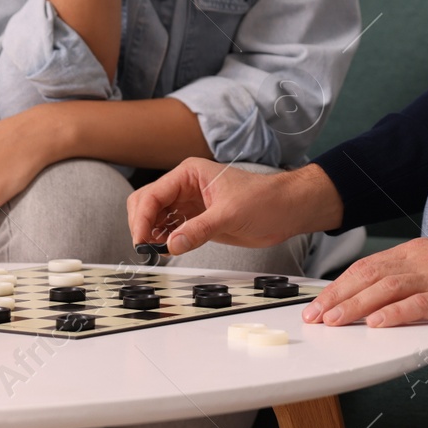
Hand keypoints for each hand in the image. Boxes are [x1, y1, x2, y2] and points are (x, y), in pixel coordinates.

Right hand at [127, 160, 343, 255]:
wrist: (287, 210)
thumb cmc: (265, 200)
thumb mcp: (230, 214)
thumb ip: (199, 230)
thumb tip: (171, 245)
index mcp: (189, 173)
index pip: (152, 194)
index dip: (142, 219)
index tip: (140, 242)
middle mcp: (185, 186)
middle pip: (147, 204)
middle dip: (141, 225)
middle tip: (145, 250)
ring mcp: (189, 204)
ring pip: (155, 218)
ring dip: (151, 235)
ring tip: (154, 253)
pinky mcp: (196, 220)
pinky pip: (170, 230)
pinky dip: (163, 241)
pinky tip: (166, 251)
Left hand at [301, 231, 427, 328]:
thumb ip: (417, 274)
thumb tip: (387, 295)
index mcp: (419, 251)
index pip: (368, 265)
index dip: (339, 284)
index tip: (319, 301)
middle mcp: (424, 260)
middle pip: (369, 276)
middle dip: (336, 297)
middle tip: (314, 316)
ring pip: (386, 289)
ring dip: (355, 306)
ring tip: (333, 321)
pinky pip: (419, 305)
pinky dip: (394, 314)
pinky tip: (376, 324)